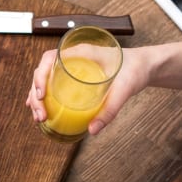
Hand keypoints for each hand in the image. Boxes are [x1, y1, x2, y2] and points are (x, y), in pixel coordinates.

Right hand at [25, 46, 146, 134]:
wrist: (145, 66)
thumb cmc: (136, 69)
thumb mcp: (125, 89)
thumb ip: (110, 109)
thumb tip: (92, 130)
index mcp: (81, 52)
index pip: (50, 58)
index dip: (40, 75)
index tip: (42, 95)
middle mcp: (74, 58)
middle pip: (44, 72)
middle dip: (36, 94)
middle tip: (40, 115)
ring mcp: (74, 67)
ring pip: (47, 80)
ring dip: (38, 98)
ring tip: (39, 117)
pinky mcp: (77, 77)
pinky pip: (55, 85)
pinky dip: (45, 97)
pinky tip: (41, 109)